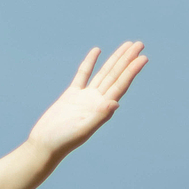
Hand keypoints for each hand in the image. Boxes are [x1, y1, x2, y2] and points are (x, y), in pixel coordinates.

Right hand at [26, 41, 147, 158]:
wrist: (46, 145)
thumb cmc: (63, 140)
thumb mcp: (83, 129)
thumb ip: (99, 116)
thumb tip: (115, 103)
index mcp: (102, 108)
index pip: (121, 85)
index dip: (132, 71)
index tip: (143, 57)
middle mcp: (97, 101)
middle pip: (116, 76)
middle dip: (127, 60)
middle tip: (139, 44)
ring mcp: (85, 97)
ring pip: (104, 73)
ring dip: (115, 60)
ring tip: (127, 46)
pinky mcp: (71, 95)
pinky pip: (83, 74)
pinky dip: (90, 62)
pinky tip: (97, 51)